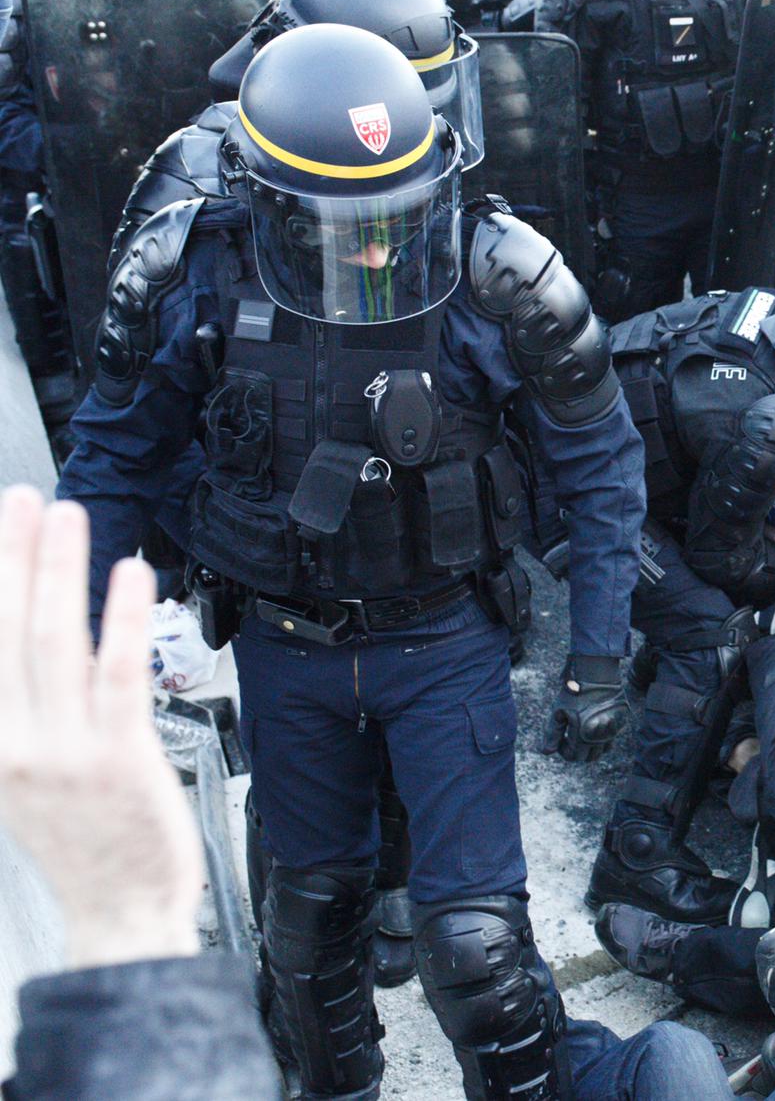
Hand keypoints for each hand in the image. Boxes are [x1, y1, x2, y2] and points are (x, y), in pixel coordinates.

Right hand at [0, 488, 201, 968]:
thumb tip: (18, 647)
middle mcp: (13, 743)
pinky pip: (116, 673)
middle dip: (9, 557)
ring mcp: (63, 750)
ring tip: (66, 515)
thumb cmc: (83, 839)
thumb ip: (14, 716)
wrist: (118, 908)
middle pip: (4, 630)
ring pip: (53, 640)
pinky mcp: (117, 756)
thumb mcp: (22, 778)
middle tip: (19, 499)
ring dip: (58, 570)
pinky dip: (118, 617)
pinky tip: (129, 574)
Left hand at [538, 653, 626, 761]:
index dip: (564, 750)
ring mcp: (613, 729)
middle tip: (572, 737)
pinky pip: (613, 735)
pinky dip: (604, 735)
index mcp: (582, 735)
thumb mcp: (558, 712)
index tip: (561, 739)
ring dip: (593, 746)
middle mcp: (600, 736)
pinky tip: (595, 722)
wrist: (596, 674)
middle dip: (579, 751)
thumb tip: (546, 752)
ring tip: (584, 732)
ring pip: (603, 749)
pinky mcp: (622, 721)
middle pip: (589, 757)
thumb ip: (552, 734)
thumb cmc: (574, 692)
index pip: (573, 756)